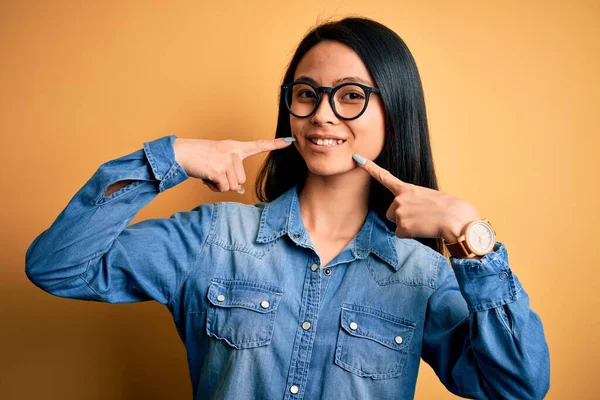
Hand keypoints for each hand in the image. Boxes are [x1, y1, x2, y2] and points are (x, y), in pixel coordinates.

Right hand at [174, 137, 294, 193]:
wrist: (181, 153)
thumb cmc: (200, 158)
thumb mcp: (219, 162)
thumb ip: (232, 173)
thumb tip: (241, 192)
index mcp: (235, 147)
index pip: (259, 145)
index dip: (275, 144)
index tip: (290, 141)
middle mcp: (234, 152)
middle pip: (241, 180)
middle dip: (227, 182)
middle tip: (213, 171)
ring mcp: (227, 160)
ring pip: (233, 186)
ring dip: (220, 185)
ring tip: (209, 173)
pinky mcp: (219, 170)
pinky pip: (223, 188)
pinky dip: (213, 187)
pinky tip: (206, 176)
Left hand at [353, 154, 480, 240]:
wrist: (457, 218)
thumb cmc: (450, 208)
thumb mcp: (429, 198)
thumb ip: (414, 201)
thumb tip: (411, 214)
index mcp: (408, 189)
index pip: (384, 177)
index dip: (370, 168)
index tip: (357, 158)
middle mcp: (399, 199)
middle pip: (391, 213)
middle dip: (403, 217)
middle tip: (422, 216)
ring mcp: (399, 212)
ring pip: (397, 224)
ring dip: (408, 226)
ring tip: (425, 222)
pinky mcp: (401, 226)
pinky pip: (401, 234)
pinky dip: (411, 234)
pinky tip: (423, 229)